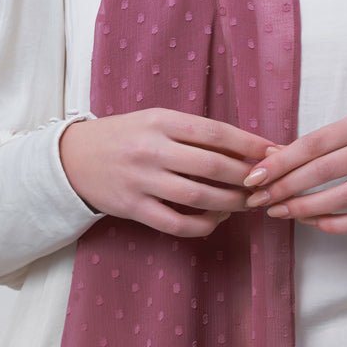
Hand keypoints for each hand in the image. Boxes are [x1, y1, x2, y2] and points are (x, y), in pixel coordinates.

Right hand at [59, 109, 274, 237]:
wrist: (73, 158)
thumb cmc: (125, 136)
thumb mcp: (156, 120)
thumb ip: (193, 132)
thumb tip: (244, 146)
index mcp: (160, 121)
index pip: (214, 132)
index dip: (248, 144)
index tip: (273, 151)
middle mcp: (152, 149)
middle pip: (212, 166)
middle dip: (246, 177)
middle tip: (266, 182)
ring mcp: (142, 181)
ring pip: (198, 197)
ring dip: (230, 203)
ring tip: (247, 202)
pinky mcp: (134, 208)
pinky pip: (176, 223)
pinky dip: (203, 225)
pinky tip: (217, 220)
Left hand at [243, 111, 346, 233]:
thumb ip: (317, 143)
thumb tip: (270, 155)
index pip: (315, 143)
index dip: (282, 161)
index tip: (255, 175)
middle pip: (324, 171)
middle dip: (285, 187)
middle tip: (259, 199)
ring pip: (341, 198)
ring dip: (304, 209)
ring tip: (279, 212)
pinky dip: (335, 225)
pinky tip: (313, 223)